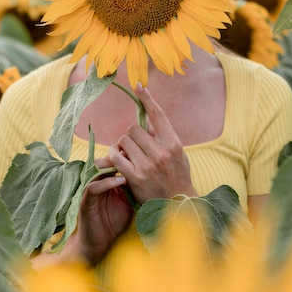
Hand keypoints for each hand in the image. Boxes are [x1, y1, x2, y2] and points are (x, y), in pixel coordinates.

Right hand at [33, 158, 133, 267]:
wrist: (98, 243)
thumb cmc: (114, 223)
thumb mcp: (128, 202)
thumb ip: (134, 189)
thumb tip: (151, 176)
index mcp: (105, 181)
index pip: (113, 161)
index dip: (125, 155)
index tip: (141, 153)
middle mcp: (96, 182)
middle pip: (104, 161)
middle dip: (118, 155)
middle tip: (133, 153)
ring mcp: (89, 191)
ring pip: (96, 169)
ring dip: (112, 165)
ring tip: (128, 163)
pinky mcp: (86, 201)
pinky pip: (93, 187)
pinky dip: (107, 182)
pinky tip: (121, 180)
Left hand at [108, 85, 196, 202]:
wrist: (177, 205)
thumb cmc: (177, 177)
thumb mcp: (177, 155)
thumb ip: (162, 138)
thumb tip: (145, 123)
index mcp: (173, 143)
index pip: (158, 115)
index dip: (147, 98)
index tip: (138, 86)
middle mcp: (161, 152)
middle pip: (133, 129)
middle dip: (131, 136)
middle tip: (135, 147)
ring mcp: (148, 164)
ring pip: (123, 141)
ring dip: (122, 147)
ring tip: (128, 156)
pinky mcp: (135, 177)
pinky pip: (116, 157)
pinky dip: (113, 157)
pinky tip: (118, 162)